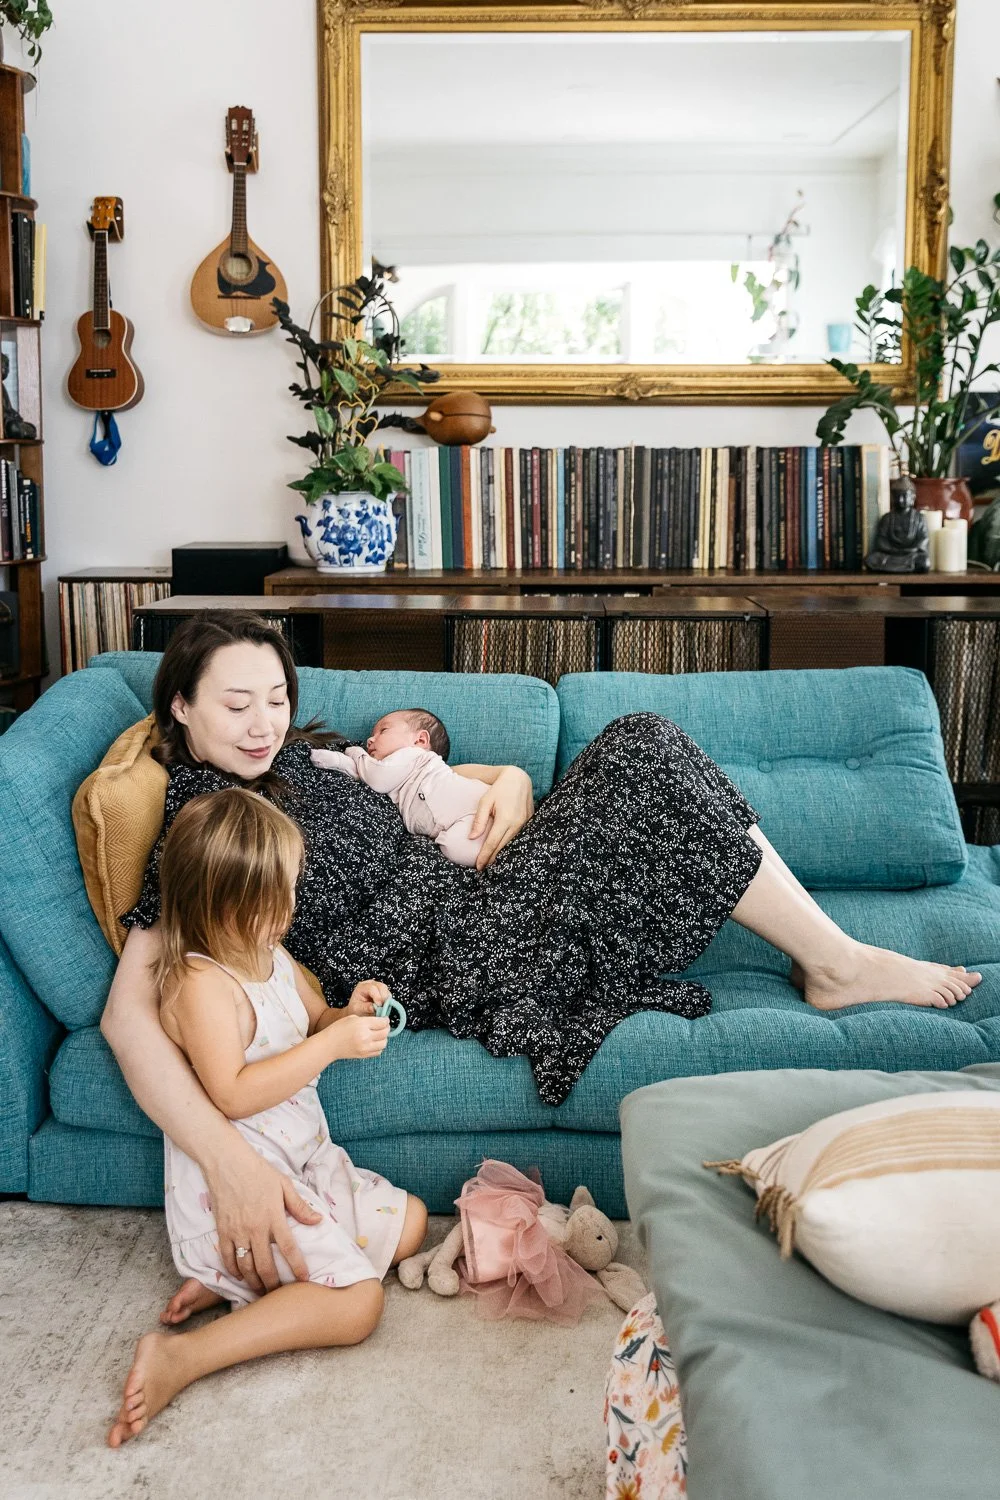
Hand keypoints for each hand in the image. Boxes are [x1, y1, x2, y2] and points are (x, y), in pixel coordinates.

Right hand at [205, 1138, 321, 1293]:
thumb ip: (300, 1206)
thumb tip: (318, 1221)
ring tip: (261, 1291)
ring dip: (253, 1282)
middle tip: (279, 1294)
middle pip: (265, 1265)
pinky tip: (240, 1276)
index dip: (298, 1266)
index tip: (305, 1279)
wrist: (227, 1162)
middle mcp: (255, 1228)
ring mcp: (236, 1232)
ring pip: (245, 1267)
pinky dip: (233, 1271)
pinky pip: (227, 1258)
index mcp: (273, 1217)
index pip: (288, 1248)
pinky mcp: (222, 1231)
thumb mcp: (284, 1185)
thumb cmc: (258, 1171)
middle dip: (273, 1284)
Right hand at [331, 1013, 390, 1059]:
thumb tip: (380, 1021)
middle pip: (385, 1033)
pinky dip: (378, 1046)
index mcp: (362, 1025)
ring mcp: (365, 1048)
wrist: (329, 1045)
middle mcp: (365, 1037)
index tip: (384, 1019)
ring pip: (384, 1043)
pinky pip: (378, 1051)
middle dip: (386, 1028)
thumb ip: (367, 1019)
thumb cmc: (339, 1029)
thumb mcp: (352, 1018)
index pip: (382, 1022)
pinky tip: (373, 1042)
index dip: (385, 1020)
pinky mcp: (364, 1055)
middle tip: (383, 1026)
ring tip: (378, 1035)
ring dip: (383, 1038)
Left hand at [346, 979, 390, 1016]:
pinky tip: (384, 1006)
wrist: (357, 1010)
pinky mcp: (382, 991)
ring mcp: (377, 986)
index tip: (379, 1006)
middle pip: (381, 986)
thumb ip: (366, 1008)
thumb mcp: (358, 1009)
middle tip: (383, 1007)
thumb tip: (375, 1008)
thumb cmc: (355, 1009)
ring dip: (386, 999)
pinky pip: (388, 994)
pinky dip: (388, 1000)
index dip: (377, 997)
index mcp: (361, 987)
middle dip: (383, 997)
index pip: (372, 988)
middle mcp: (370, 984)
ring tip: (383, 1008)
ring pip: (386, 989)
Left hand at [471, 766, 532, 868]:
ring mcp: (525, 823)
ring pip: (512, 844)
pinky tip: (504, 850)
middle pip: (502, 847)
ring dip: (502, 854)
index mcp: (504, 819)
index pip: (492, 843)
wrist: (518, 778)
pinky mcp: (529, 822)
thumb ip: (479, 820)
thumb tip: (471, 838)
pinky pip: (519, 838)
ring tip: (492, 862)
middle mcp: (517, 823)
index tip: (478, 867)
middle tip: (483, 869)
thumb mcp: (485, 802)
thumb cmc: (498, 789)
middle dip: (492, 859)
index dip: (485, 856)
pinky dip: (511, 845)